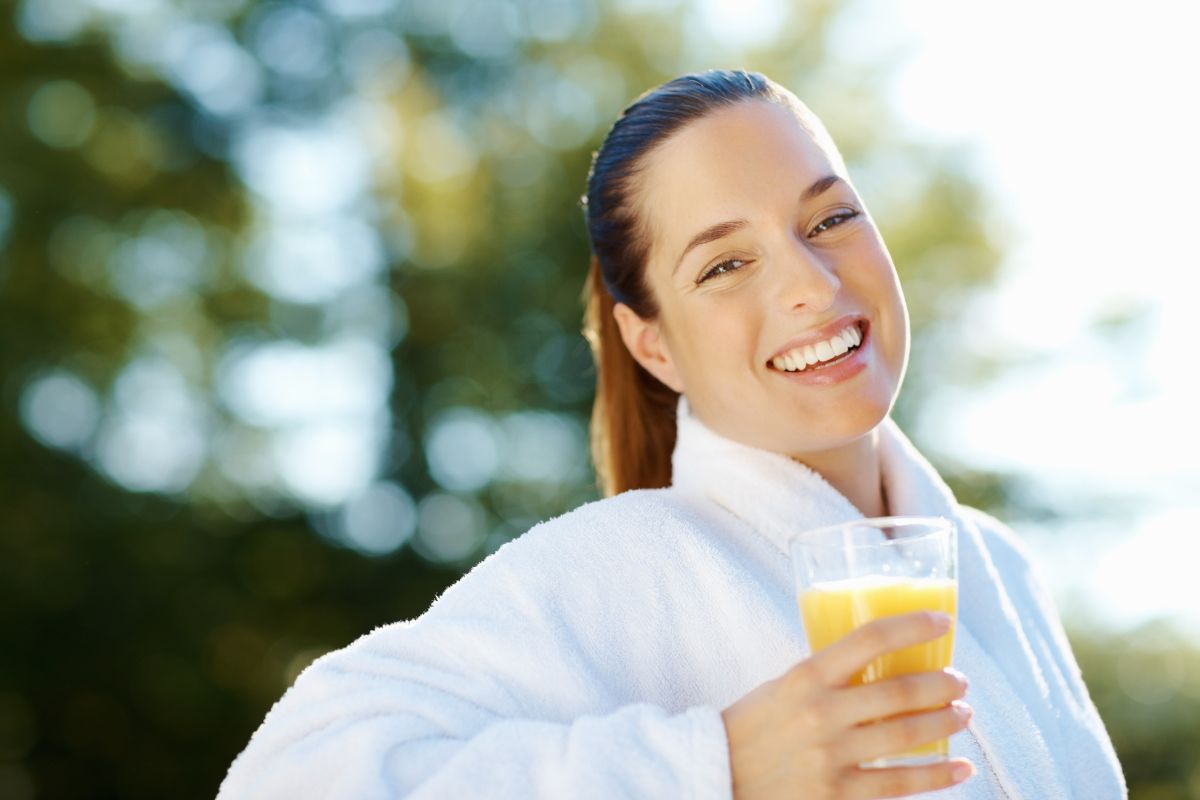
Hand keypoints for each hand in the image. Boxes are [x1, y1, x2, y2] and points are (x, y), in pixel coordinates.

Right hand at [721, 611, 973, 798]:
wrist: (719, 775)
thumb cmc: (756, 725)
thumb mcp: (783, 687)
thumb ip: (828, 677)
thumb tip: (883, 663)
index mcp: (805, 677)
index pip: (869, 639)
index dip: (913, 626)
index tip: (942, 620)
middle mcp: (820, 713)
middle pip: (899, 692)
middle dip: (941, 685)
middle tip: (959, 681)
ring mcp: (830, 756)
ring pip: (906, 736)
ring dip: (945, 723)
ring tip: (962, 715)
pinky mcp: (836, 794)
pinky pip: (900, 784)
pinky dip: (938, 776)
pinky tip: (961, 768)